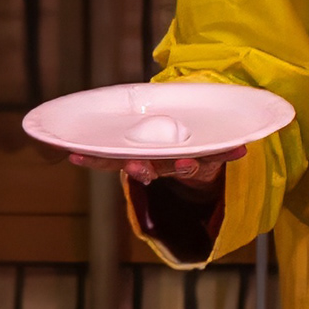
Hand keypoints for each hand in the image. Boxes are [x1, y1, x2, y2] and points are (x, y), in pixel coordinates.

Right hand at [67, 152, 221, 187]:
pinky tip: (242, 149)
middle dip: (141, 169)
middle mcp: (158, 164)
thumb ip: (107, 146)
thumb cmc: (158, 143)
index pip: (112, 160)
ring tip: (189, 162)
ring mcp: (183, 164)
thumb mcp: (139, 139)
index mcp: (137, 157)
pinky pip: (219, 157)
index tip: (76, 155)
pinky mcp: (208, 162)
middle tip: (137, 167)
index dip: (95, 159)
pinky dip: (230, 153)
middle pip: (146, 168)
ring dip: (185, 166)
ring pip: (181, 167)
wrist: (194, 159)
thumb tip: (65, 143)